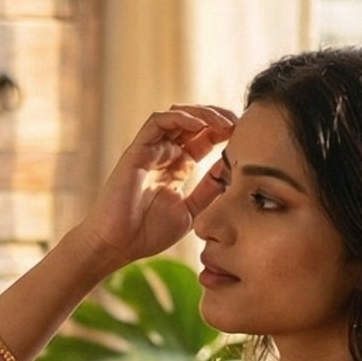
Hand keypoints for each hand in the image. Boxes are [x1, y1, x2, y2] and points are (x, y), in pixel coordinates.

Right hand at [76, 106, 235, 269]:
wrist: (116, 246)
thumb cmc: (147, 233)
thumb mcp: (191, 211)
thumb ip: (209, 190)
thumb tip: (232, 169)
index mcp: (176, 167)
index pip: (203, 138)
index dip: (224, 132)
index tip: (245, 136)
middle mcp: (163, 154)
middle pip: (193, 121)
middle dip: (218, 117)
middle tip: (240, 123)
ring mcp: (149, 150)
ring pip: (176, 115)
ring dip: (203, 114)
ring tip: (224, 121)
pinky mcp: (136, 151)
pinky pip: (157, 122)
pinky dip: (179, 118)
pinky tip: (200, 125)